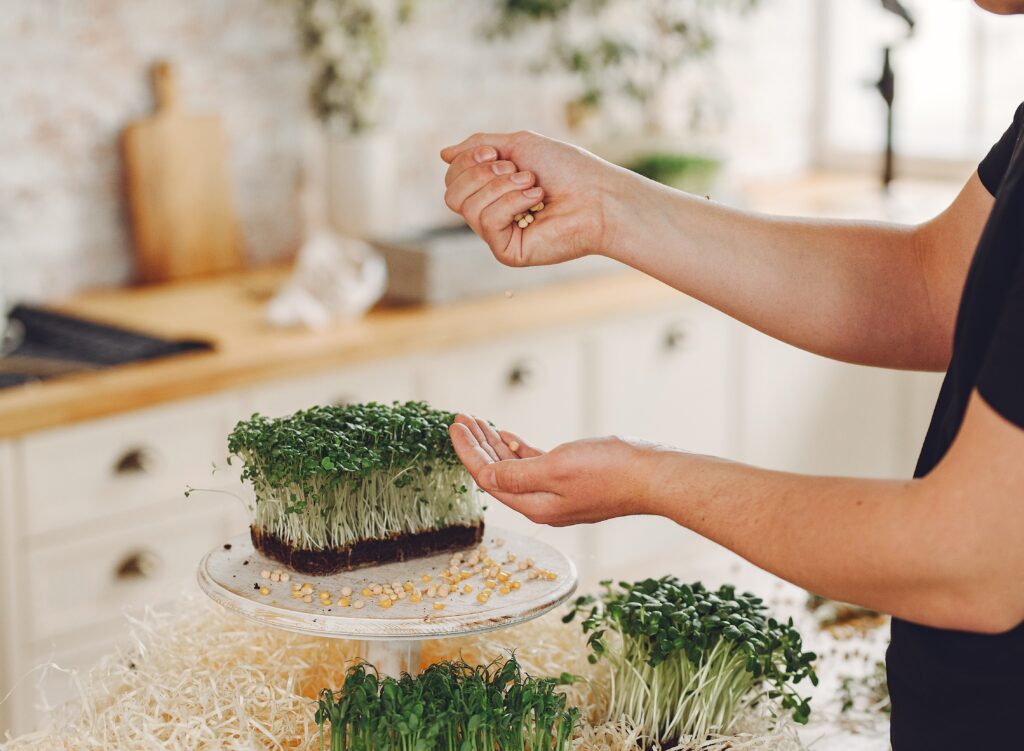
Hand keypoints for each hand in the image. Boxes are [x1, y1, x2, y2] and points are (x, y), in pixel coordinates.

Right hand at [439, 131, 632, 266]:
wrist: (597, 194)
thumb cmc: (566, 169)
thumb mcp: (517, 144)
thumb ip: (478, 146)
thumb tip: (442, 153)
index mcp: (491, 191)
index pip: (453, 178)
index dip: (468, 161)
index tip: (497, 153)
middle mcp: (491, 215)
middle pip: (451, 194)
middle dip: (481, 174)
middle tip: (518, 170)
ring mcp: (499, 236)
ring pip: (467, 207)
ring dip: (501, 186)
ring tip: (533, 185)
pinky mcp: (508, 252)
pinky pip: (487, 222)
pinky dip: (511, 203)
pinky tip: (536, 202)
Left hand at [448, 414, 656, 525]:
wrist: (653, 476)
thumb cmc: (610, 471)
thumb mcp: (556, 468)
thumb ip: (517, 474)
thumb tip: (484, 476)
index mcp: (535, 505)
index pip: (488, 478)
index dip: (467, 451)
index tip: (454, 426)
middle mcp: (542, 504)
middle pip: (497, 473)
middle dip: (477, 446)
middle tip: (462, 420)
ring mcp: (557, 494)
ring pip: (515, 468)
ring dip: (496, 445)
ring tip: (479, 423)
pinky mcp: (572, 482)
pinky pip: (535, 467)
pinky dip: (518, 451)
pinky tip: (509, 437)